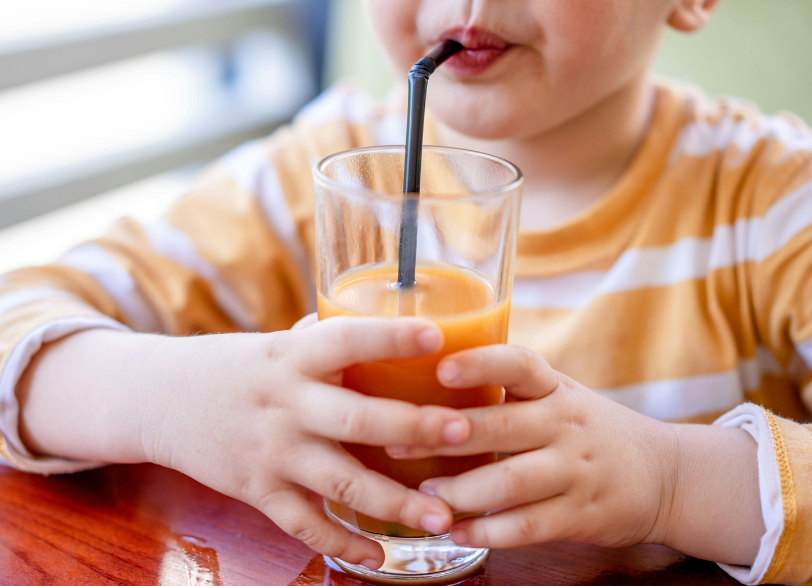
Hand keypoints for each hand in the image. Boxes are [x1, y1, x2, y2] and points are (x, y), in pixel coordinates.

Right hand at [18, 316, 471, 568]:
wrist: (159, 398)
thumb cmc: (235, 365)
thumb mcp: (277, 343)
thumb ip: (329, 344)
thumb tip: (393, 333)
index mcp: (293, 356)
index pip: (346, 339)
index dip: (390, 338)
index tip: (439, 337)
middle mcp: (285, 404)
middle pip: (356, 419)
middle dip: (412, 427)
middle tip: (462, 431)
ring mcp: (271, 452)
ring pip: (340, 483)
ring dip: (395, 502)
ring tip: (444, 518)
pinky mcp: (257, 491)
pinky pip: (305, 525)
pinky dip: (344, 544)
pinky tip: (382, 556)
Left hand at [384, 345, 762, 565]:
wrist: (664, 474)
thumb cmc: (586, 430)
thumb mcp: (558, 397)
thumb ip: (508, 392)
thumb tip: (426, 382)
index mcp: (555, 388)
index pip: (519, 364)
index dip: (480, 363)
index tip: (440, 368)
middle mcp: (566, 423)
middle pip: (502, 426)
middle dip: (445, 436)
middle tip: (398, 443)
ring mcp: (575, 470)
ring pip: (511, 481)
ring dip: (461, 490)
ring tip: (424, 495)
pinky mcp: (581, 514)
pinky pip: (528, 526)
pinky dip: (489, 532)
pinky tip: (457, 532)